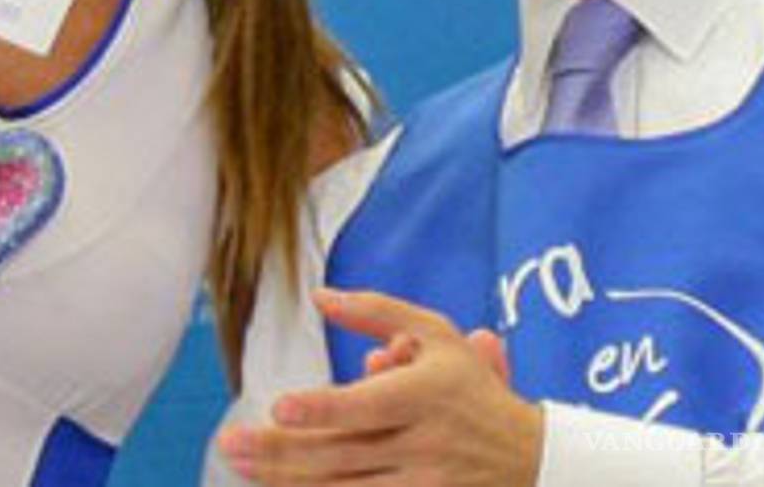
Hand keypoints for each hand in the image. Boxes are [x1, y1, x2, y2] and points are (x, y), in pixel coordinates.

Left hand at [218, 289, 543, 485]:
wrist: (532, 458)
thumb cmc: (470, 387)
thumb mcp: (438, 336)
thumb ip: (377, 312)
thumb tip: (318, 296)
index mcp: (425, 395)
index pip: (368, 406)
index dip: (323, 409)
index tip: (280, 406)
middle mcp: (421, 444)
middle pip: (341, 453)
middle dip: (280, 450)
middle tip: (231, 441)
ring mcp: (420, 486)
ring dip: (285, 481)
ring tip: (240, 467)